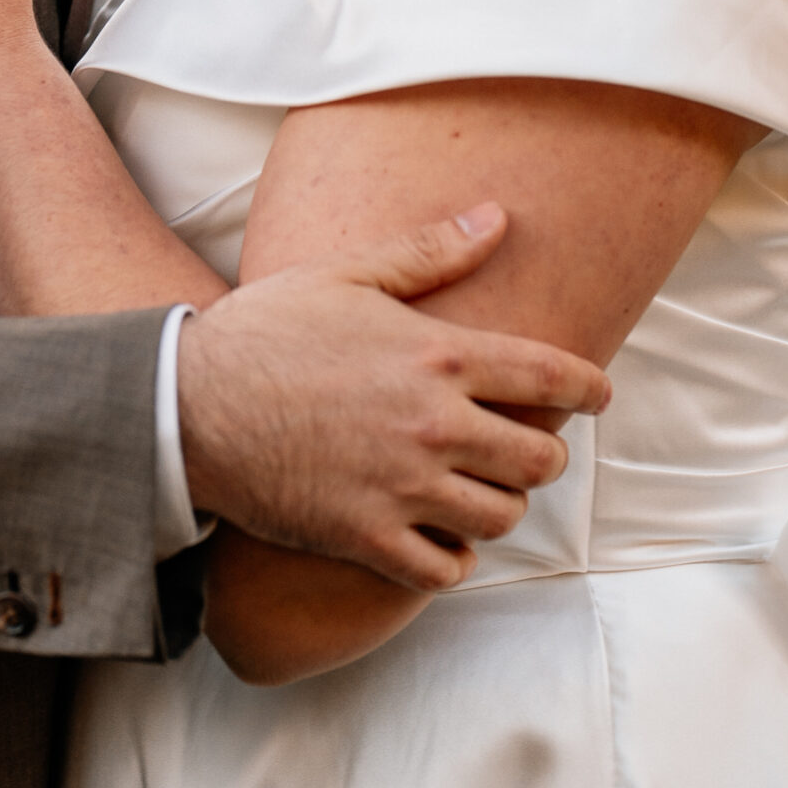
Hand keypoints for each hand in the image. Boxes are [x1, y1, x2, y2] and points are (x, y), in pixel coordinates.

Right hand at [175, 208, 610, 591]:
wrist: (187, 406)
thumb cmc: (265, 330)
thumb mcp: (346, 274)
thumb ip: (429, 251)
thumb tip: (498, 218)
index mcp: (437, 355)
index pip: (548, 377)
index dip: (588, 388)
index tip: (600, 395)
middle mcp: (433, 425)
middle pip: (538, 460)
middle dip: (543, 454)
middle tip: (525, 446)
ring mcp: (403, 489)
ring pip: (499, 517)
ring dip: (498, 504)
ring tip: (478, 488)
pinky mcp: (367, 539)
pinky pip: (445, 570)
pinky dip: (453, 557)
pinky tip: (437, 534)